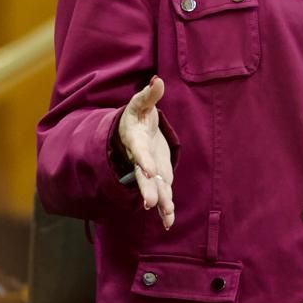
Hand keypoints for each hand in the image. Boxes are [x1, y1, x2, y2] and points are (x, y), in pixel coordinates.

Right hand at [117, 76, 173, 228]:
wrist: (132, 131)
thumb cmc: (137, 115)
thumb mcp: (141, 103)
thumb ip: (150, 95)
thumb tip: (158, 81)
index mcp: (135, 140)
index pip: (139, 151)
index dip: (143, 160)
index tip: (147, 169)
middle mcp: (140, 159)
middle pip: (143, 176)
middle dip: (147, 189)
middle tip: (150, 203)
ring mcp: (150, 170)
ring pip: (154, 188)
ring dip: (160, 203)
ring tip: (166, 217)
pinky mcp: (159, 176)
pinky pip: (162, 193)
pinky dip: (165, 208)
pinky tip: (169, 221)